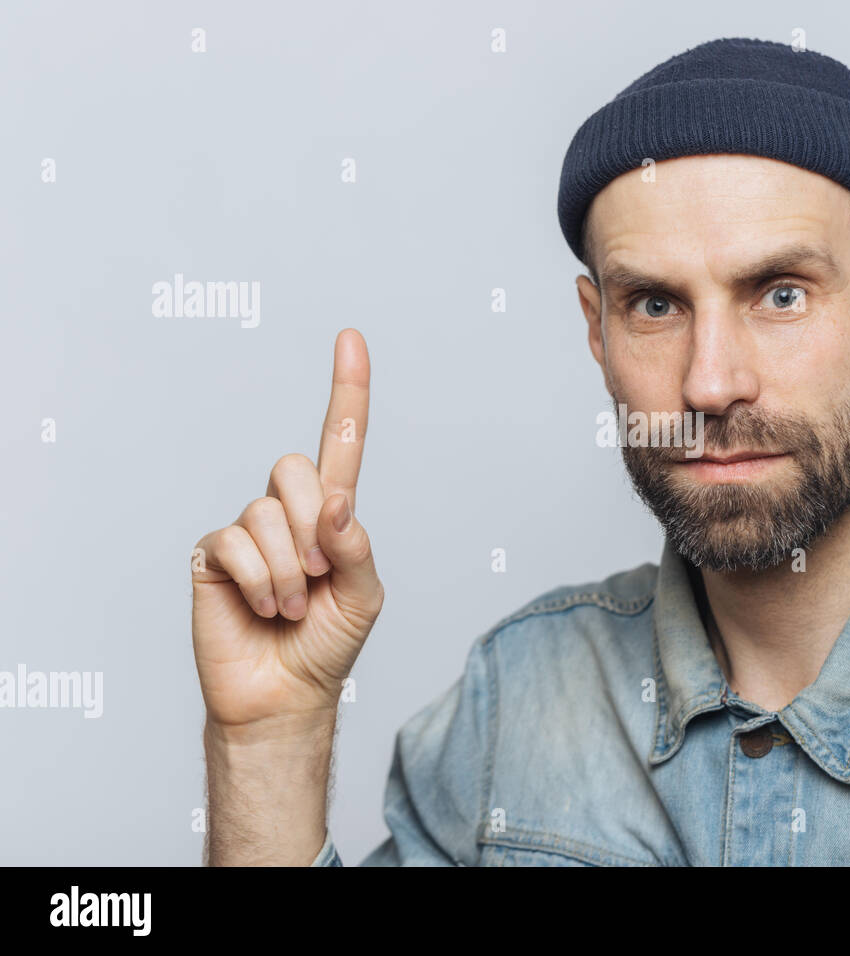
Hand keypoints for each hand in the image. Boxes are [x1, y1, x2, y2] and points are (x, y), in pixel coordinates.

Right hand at [191, 329, 383, 731]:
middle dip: (312, 525)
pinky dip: (258, 580)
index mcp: (331, 514)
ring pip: (266, 512)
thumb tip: (335, 502)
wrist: (286, 695)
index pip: (341, 443)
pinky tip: (262, 607)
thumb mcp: (365, 596)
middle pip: (295, 467)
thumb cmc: (329, 643)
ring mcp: (246, 530)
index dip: (347, 391)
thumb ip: (356, 545)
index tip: (351, 337)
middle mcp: (287, 512)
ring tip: (291, 604)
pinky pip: (234, 542)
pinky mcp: (212, 555)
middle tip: (318, 575)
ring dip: (288, 569)